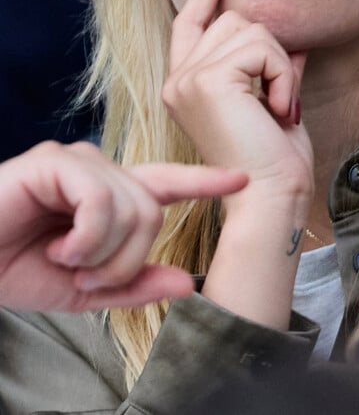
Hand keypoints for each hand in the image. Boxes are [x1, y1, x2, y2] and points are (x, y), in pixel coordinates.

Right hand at [0, 140, 246, 311]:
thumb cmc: (15, 267)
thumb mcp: (83, 290)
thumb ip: (133, 284)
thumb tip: (186, 283)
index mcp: (111, 198)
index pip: (168, 184)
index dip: (206, 182)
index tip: (242, 178)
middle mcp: (101, 171)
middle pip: (154, 210)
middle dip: (126, 259)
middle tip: (87, 279)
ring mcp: (78, 162)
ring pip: (133, 207)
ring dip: (102, 253)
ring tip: (66, 260)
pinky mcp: (55, 162)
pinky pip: (101, 200)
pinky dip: (86, 238)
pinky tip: (59, 246)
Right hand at [162, 0, 313, 203]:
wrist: (271, 198)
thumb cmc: (274, 158)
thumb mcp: (270, 99)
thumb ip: (267, 64)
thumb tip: (287, 37)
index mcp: (186, 84)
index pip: (191, 21)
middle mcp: (178, 79)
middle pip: (232, 19)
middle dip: (268, 50)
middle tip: (279, 99)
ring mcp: (187, 79)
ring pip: (249, 28)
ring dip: (277, 64)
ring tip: (278, 107)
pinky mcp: (206, 80)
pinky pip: (260, 47)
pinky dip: (281, 75)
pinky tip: (279, 109)